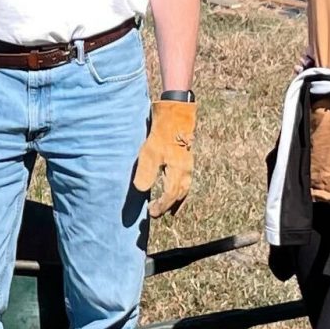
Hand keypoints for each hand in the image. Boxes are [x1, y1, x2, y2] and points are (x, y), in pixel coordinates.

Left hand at [130, 99, 195, 217]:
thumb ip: (146, 172)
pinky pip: (185, 181)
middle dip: (168, 206)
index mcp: (177, 171)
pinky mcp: (186, 160)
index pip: (170, 196)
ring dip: (176, 201)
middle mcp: (185, 171)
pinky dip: (181, 191)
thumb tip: (141, 190)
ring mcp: (188, 166)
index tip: (151, 213)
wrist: (176, 115)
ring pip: (184, 189)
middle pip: (178, 195)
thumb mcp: (150, 152)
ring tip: (171, 210)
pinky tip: (176, 191)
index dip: (161, 206)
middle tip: (157, 213)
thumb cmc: (162, 133)